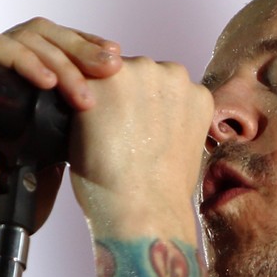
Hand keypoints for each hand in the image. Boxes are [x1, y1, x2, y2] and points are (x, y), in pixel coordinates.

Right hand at [0, 18, 123, 251]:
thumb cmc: (19, 191)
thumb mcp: (60, 145)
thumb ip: (75, 114)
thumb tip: (117, 87)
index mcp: (26, 81)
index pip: (58, 44)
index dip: (87, 45)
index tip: (115, 59)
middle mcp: (3, 70)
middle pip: (44, 34)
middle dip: (80, 48)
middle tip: (110, 66)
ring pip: (23, 37)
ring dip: (58, 59)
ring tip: (82, 93)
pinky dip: (22, 60)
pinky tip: (47, 83)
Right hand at [68, 58, 212, 233]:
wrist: (143, 211)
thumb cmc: (103, 182)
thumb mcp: (76, 131)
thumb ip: (91, 99)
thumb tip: (105, 92)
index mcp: (99, 74)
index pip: (101, 71)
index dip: (105, 95)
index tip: (107, 116)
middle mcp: (137, 66)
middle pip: (134, 71)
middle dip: (134, 94)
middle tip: (131, 130)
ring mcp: (172, 78)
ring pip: (163, 80)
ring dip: (159, 99)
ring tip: (152, 136)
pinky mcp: (200, 95)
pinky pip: (188, 95)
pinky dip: (183, 112)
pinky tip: (171, 139)